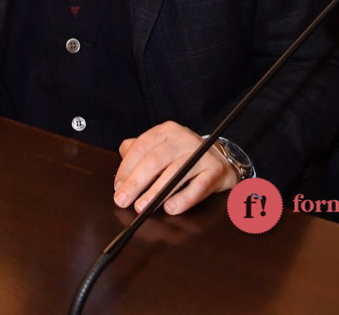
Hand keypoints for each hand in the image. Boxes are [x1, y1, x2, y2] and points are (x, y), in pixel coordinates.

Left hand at [113, 122, 236, 215]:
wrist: (221, 160)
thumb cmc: (184, 156)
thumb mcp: (161, 147)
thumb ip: (138, 152)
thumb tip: (120, 168)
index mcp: (166, 131)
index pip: (141, 147)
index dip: (126, 168)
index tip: (117, 187)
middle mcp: (183, 139)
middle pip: (155, 160)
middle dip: (135, 182)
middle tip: (123, 200)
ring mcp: (201, 154)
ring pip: (175, 173)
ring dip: (155, 193)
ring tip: (142, 207)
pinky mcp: (216, 170)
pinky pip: (198, 187)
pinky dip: (183, 199)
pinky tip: (170, 209)